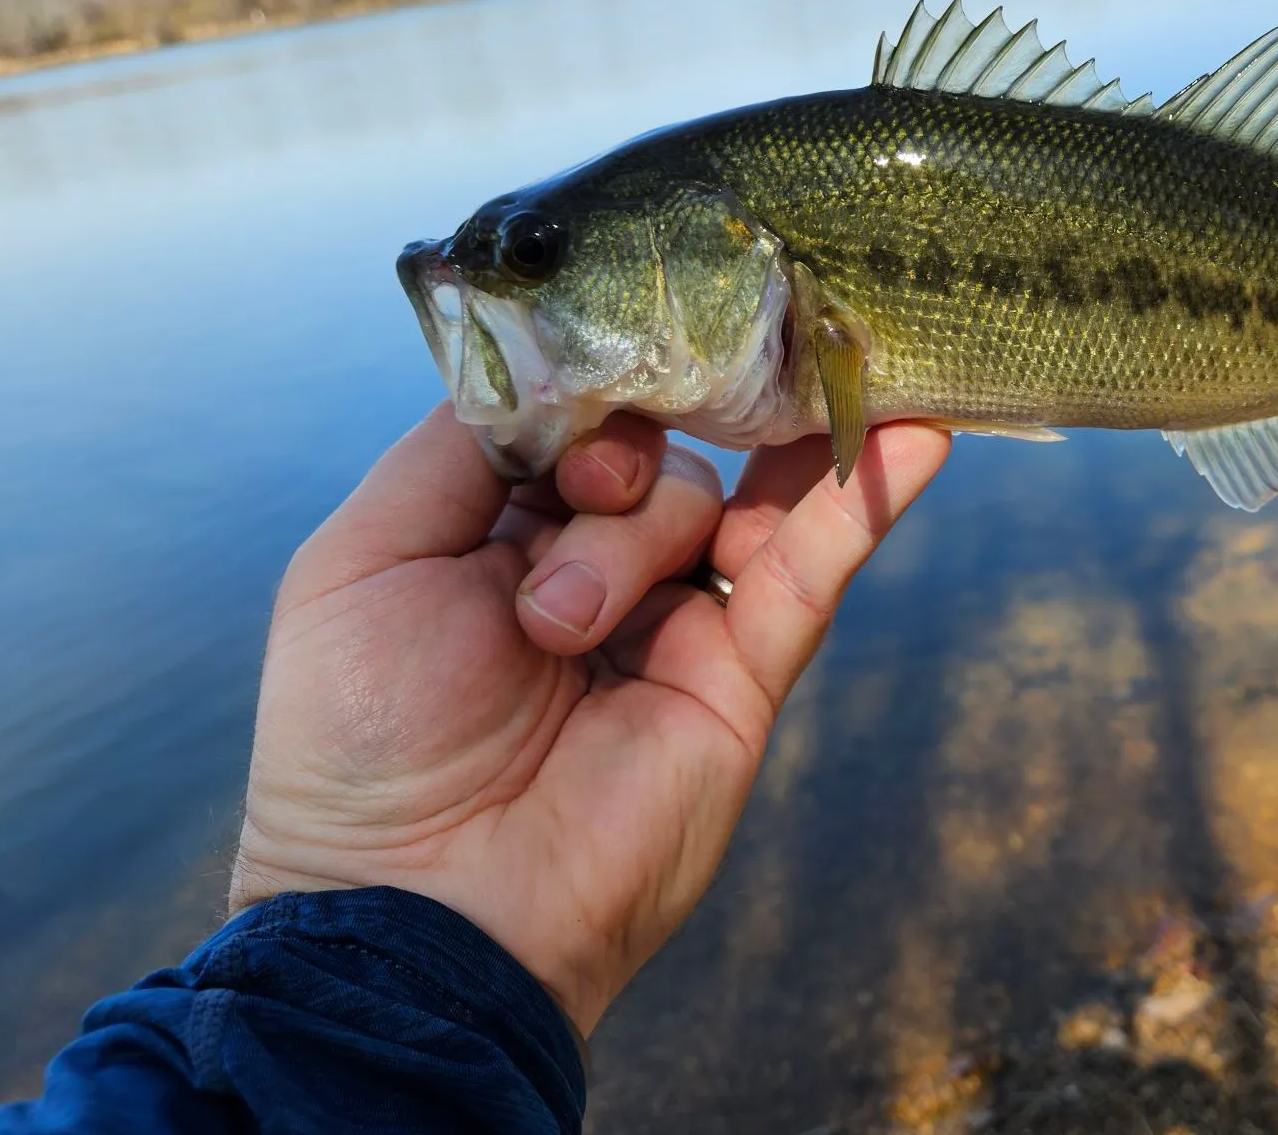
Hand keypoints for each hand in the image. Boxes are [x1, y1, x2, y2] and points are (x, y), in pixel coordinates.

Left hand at [230, 403, 948, 1033]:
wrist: (424, 910)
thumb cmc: (364, 736)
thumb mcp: (364, 559)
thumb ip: (453, 448)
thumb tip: (551, 368)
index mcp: (500, 531)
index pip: (574, 418)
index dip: (577, 399)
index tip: (564, 414)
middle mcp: (593, 564)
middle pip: (649, 449)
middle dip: (618, 458)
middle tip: (585, 491)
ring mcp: (675, 619)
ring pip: (712, 502)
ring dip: (646, 531)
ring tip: (568, 624)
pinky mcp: (741, 675)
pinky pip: (810, 570)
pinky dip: (861, 500)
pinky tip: (913, 435)